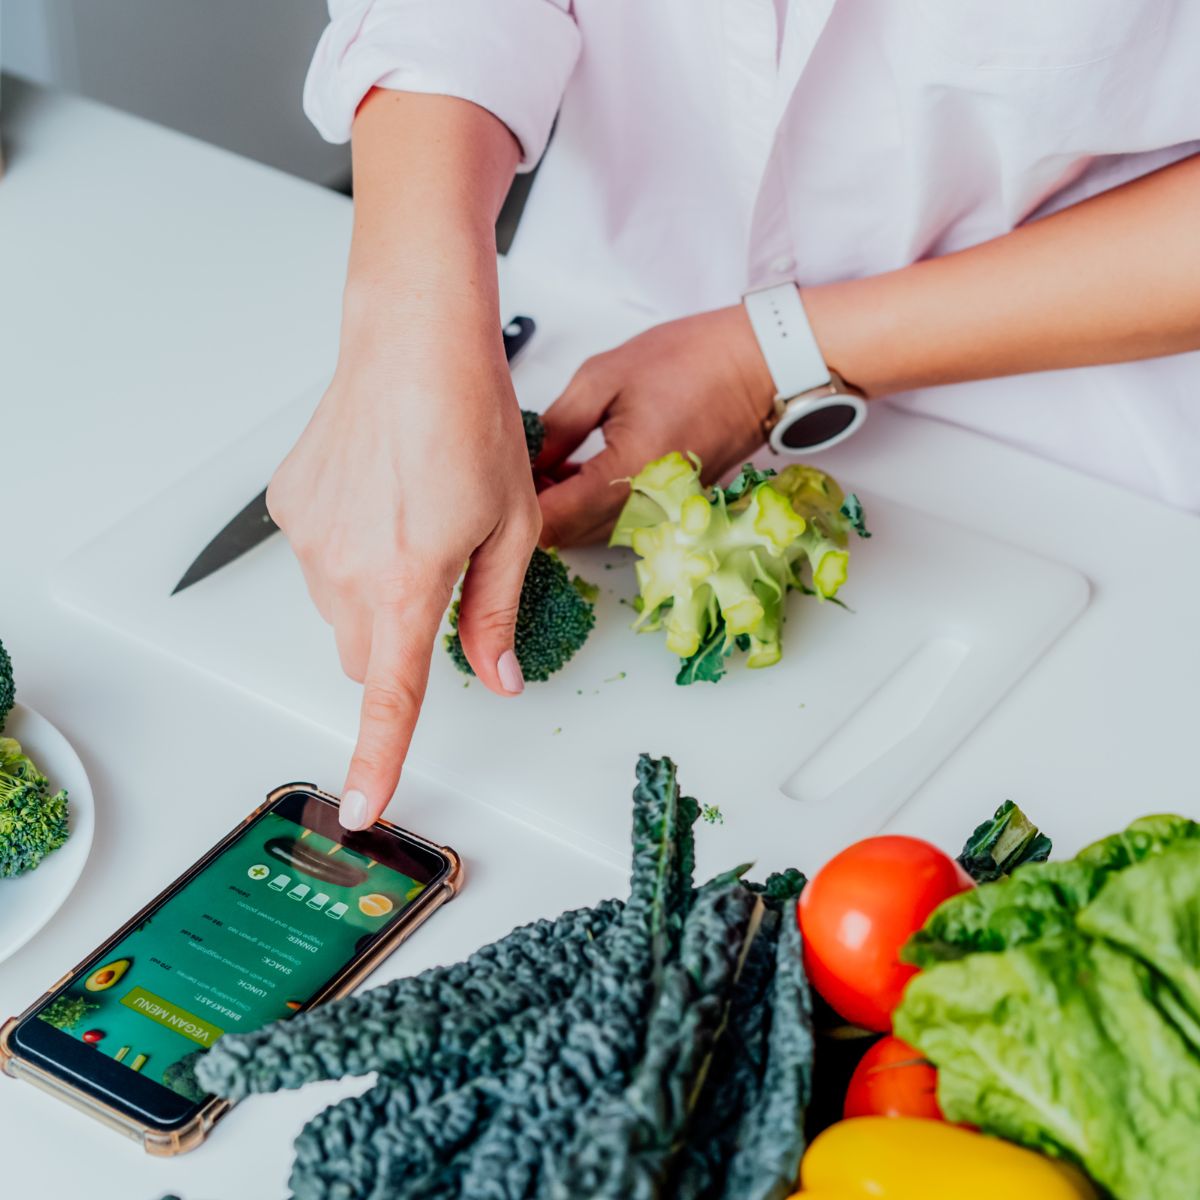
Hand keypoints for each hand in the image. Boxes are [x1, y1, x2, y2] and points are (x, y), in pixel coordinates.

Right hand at [267, 313, 539, 829]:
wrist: (414, 343)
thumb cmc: (472, 423)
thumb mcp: (511, 527)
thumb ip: (497, 612)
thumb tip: (496, 675)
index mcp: (407, 584)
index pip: (390, 695)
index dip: (379, 757)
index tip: (364, 805)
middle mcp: (343, 571)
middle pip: (363, 654)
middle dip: (399, 643)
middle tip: (443, 578)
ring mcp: (306, 539)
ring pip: (339, 608)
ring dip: (375, 592)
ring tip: (413, 517)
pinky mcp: (287, 508)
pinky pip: (318, 558)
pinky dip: (348, 550)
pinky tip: (380, 496)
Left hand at [535, 306, 775, 545]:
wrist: (759, 366)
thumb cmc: (694, 361)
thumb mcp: (604, 378)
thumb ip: (556, 428)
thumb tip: (523, 460)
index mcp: (627, 474)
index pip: (552, 520)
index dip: (516, 504)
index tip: (501, 476)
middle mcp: (647, 508)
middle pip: (567, 536)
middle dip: (536, 506)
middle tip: (519, 463)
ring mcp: (662, 515)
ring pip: (589, 535)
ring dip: (563, 508)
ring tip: (549, 462)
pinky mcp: (670, 511)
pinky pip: (615, 523)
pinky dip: (589, 506)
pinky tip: (577, 472)